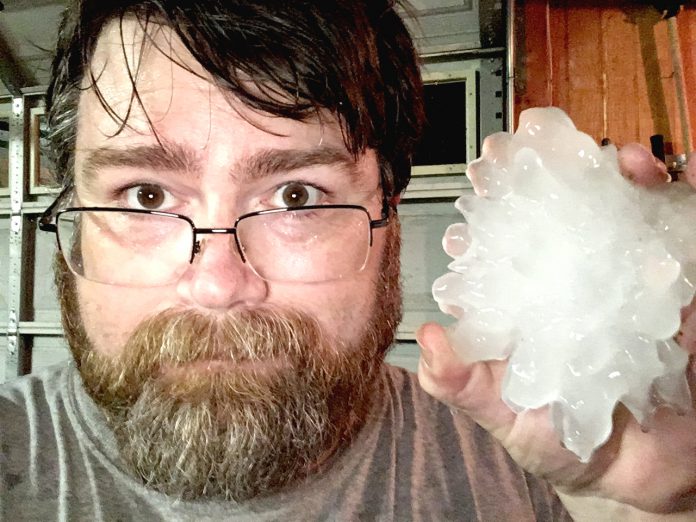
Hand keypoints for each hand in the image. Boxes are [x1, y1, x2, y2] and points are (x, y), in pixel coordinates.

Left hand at [417, 143, 695, 518]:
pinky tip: (663, 178)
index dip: (488, 211)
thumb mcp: (501, 416)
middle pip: (555, 222)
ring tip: (613, 159)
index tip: (479, 177)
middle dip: (548, 181)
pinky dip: (670, 208)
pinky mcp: (665, 294)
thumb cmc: (556, 440)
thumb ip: (462, 383)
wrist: (639, 471)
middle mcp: (564, 285)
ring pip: (612, 223)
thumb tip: (428, 337)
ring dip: (613, 184)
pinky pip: (674, 246)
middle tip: (536, 145)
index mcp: (519, 305)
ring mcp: (615, 285)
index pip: (500, 248)